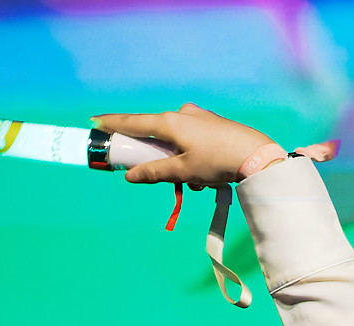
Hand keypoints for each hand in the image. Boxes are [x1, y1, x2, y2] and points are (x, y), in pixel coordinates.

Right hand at [88, 103, 278, 187]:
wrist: (257, 155)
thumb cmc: (218, 162)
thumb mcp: (184, 172)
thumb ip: (154, 172)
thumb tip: (131, 176)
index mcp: (170, 122)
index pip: (133, 121)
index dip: (113, 124)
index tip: (96, 122)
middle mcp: (182, 113)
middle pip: (154, 132)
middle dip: (153, 155)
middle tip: (151, 170)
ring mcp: (198, 116)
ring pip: (175, 139)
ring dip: (178, 162)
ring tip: (195, 182)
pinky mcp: (212, 123)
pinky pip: (191, 139)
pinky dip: (191, 156)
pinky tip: (206, 176)